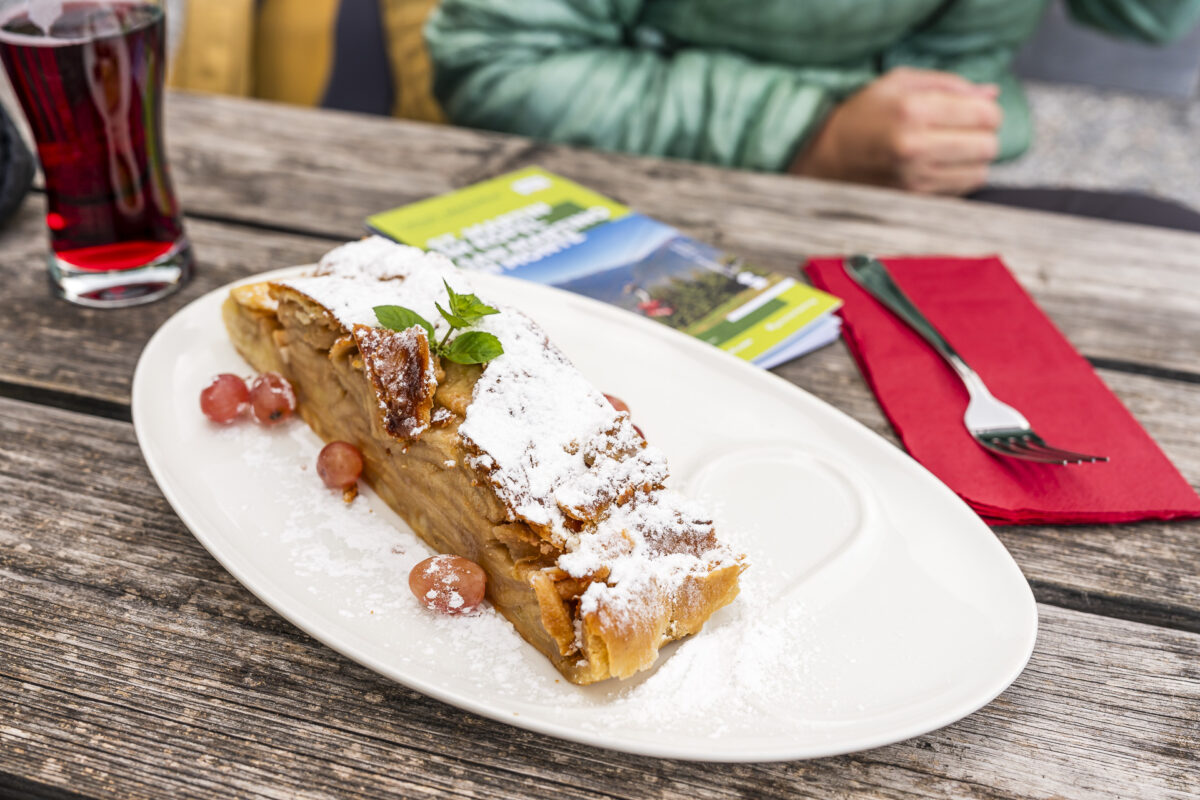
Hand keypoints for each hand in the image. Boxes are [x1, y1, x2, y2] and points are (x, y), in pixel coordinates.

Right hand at [790, 67, 1001, 194]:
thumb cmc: (861, 115)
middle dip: (984, 136)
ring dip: (973, 160)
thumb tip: (990, 94)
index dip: (988, 110)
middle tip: (965, 131)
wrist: (825, 159)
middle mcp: (915, 147)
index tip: (975, 110)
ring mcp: (914, 179)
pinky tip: (939, 166)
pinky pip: (961, 190)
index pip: (985, 115)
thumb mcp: (898, 83)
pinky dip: (959, 177)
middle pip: (988, 146)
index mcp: (913, 111)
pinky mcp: (914, 200)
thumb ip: (948, 83)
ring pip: (979, 172)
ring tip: (951, 150)